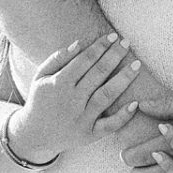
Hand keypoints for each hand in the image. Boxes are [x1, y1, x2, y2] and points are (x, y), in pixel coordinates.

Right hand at [9, 34, 144, 161]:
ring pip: (106, 95)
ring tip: (137, 65)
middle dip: (114, 56)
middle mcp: (71, 100)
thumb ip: (57, 58)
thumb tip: (79, 43)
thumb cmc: (41, 101)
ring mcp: (82, 119)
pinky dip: (123, 116)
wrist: (35, 136)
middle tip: (127, 43)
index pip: (84, 60)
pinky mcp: (89, 135)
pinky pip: (109, 126)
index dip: (100, 47)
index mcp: (59, 84)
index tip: (113, 36)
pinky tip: (135, 103)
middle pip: (98, 74)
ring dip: (124, 79)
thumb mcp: (40, 77)